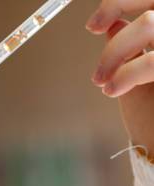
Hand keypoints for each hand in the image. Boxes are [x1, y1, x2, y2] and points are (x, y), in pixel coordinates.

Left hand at [87, 0, 153, 150]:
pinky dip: (126, 72)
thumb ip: (133, 48)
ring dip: (115, 51)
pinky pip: (152, 61)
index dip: (120, 1)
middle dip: (116, 17)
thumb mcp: (140, 78)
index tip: (93, 25)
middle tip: (95, 38)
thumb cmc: (153, 119)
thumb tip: (113, 22)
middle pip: (151, 9)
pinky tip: (112, 89)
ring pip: (149, 25)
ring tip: (102, 80)